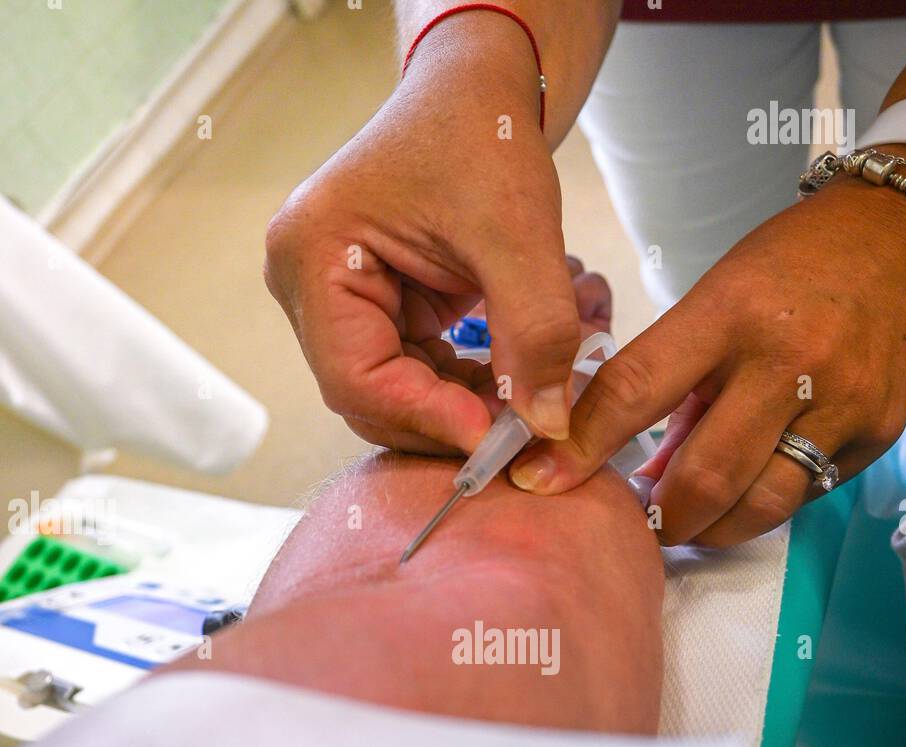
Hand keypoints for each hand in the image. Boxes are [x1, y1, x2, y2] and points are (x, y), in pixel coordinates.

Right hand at [264, 53, 582, 455]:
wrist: (476, 92)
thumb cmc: (481, 136)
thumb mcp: (518, 233)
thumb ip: (536, 331)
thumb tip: (545, 425)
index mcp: (312, 256)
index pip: (354, 377)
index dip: (425, 417)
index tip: (493, 437)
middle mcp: (305, 283)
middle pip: (365, 395)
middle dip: (441, 422)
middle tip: (514, 439)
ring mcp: (334, 299)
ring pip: (389, 394)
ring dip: (454, 411)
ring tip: (520, 412)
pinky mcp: (371, 309)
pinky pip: (408, 375)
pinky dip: (456, 391)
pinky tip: (506, 388)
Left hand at [509, 167, 905, 545]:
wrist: (904, 237)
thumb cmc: (791, 267)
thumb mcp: (717, 299)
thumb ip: (674, 385)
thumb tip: (642, 472)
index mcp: (730, 312)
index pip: (637, 391)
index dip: (581, 448)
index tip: (538, 482)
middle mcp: (789, 359)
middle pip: (705, 476)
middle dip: (662, 517)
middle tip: (643, 523)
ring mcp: (842, 402)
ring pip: (760, 504)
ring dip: (712, 527)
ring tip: (691, 520)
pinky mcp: (878, 433)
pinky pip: (807, 495)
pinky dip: (765, 502)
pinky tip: (749, 489)